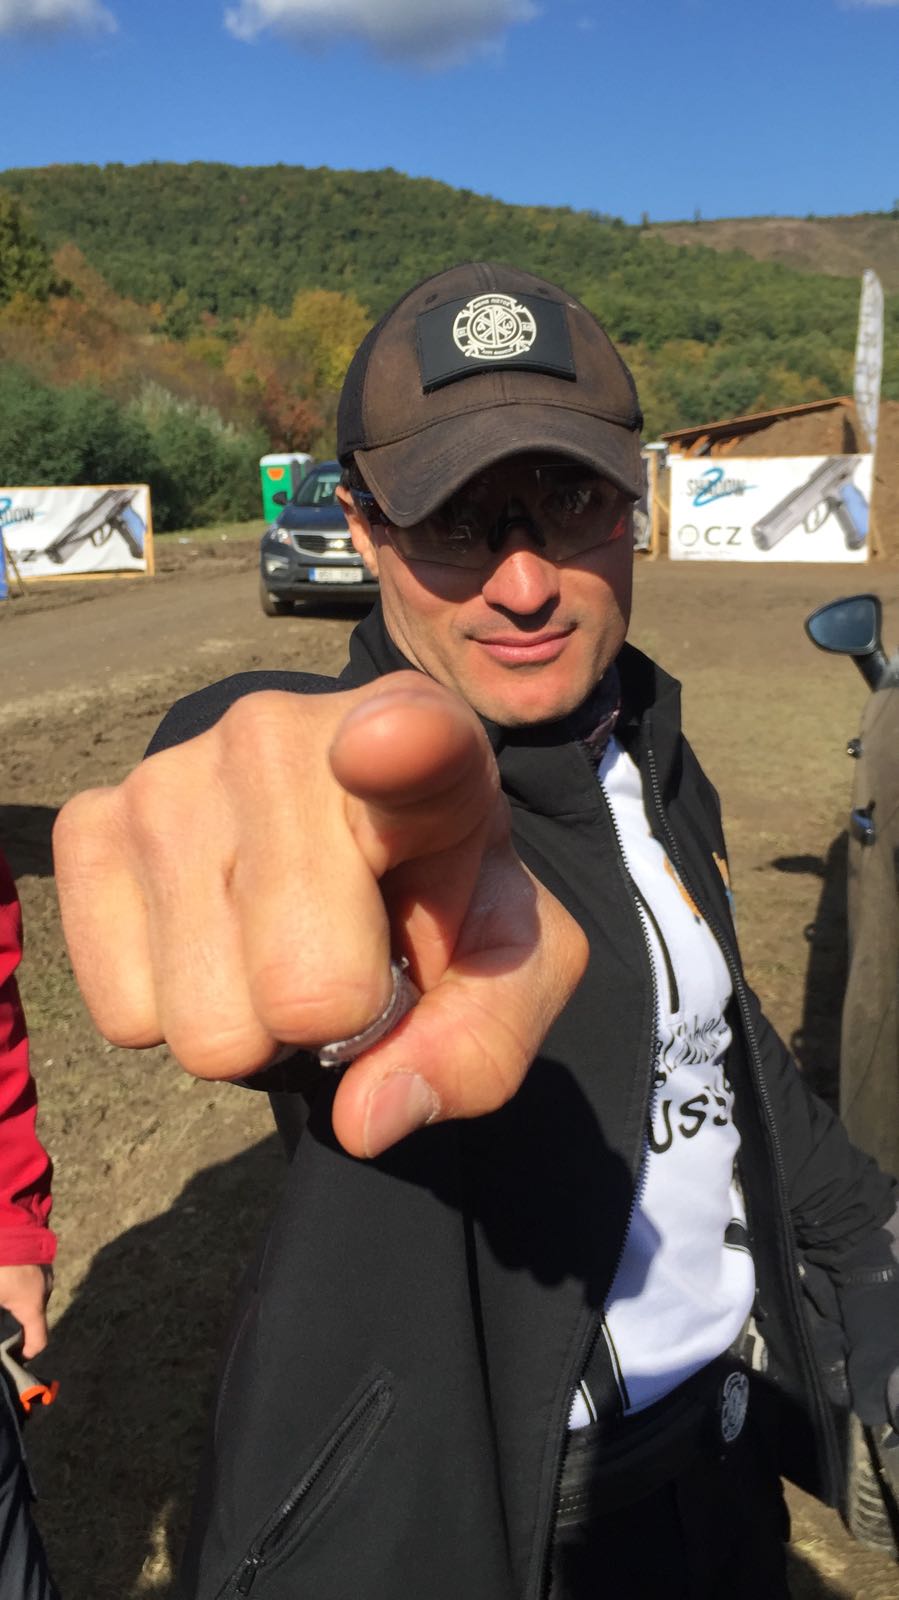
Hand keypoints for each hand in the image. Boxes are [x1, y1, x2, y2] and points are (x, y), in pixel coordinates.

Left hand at [0, 1264, 52, 1358]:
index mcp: (33, 1305)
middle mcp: (45, 1290)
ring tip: (1, 1298)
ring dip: (15, 1303)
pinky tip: (3, 1277)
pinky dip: (18, 1286)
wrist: (13, 1219)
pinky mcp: (40, 1257)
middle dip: (15, 1326)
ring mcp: (45, 1272)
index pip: (38, 1342)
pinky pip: (30, 1280)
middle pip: (32, 1318)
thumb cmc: (1, 1263)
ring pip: (30, 1297)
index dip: (26, 1354)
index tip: (14, 1358)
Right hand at [54, 675, 587, 1158]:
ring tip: (286, 940)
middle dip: (334, 1021)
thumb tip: (367, 1115)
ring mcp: (169, 776)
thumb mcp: (511, 967)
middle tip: (353, 953)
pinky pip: (126, 1017)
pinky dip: (179, 1014)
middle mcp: (280, 734)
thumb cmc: (439, 896)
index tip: (390, 746)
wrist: (342, 836)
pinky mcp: (90, 824)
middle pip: (301, 991)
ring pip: (205, 1028)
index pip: (411, 743)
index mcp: (428, 741)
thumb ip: (481, 1042)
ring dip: (253, 1024)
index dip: (399, 753)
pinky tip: (220, 940)